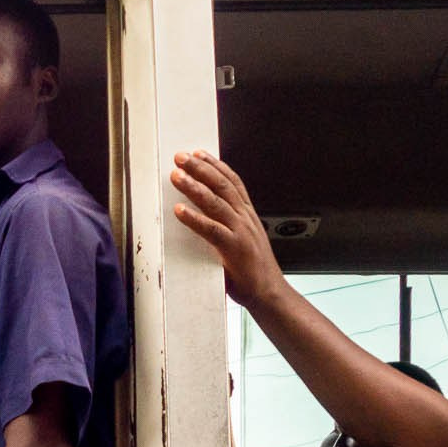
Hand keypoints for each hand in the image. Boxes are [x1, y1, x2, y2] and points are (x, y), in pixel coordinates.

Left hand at [170, 150, 287, 308]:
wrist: (270, 293)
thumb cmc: (252, 270)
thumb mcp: (243, 240)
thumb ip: (227, 227)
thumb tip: (204, 218)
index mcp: (248, 215)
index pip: (232, 182)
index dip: (215, 165)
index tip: (199, 153)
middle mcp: (245, 218)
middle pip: (222, 185)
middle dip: (201, 168)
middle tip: (181, 157)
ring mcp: (241, 232)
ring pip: (216, 202)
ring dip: (194, 186)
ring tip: (177, 176)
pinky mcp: (234, 249)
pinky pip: (212, 229)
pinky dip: (194, 218)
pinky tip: (179, 210)